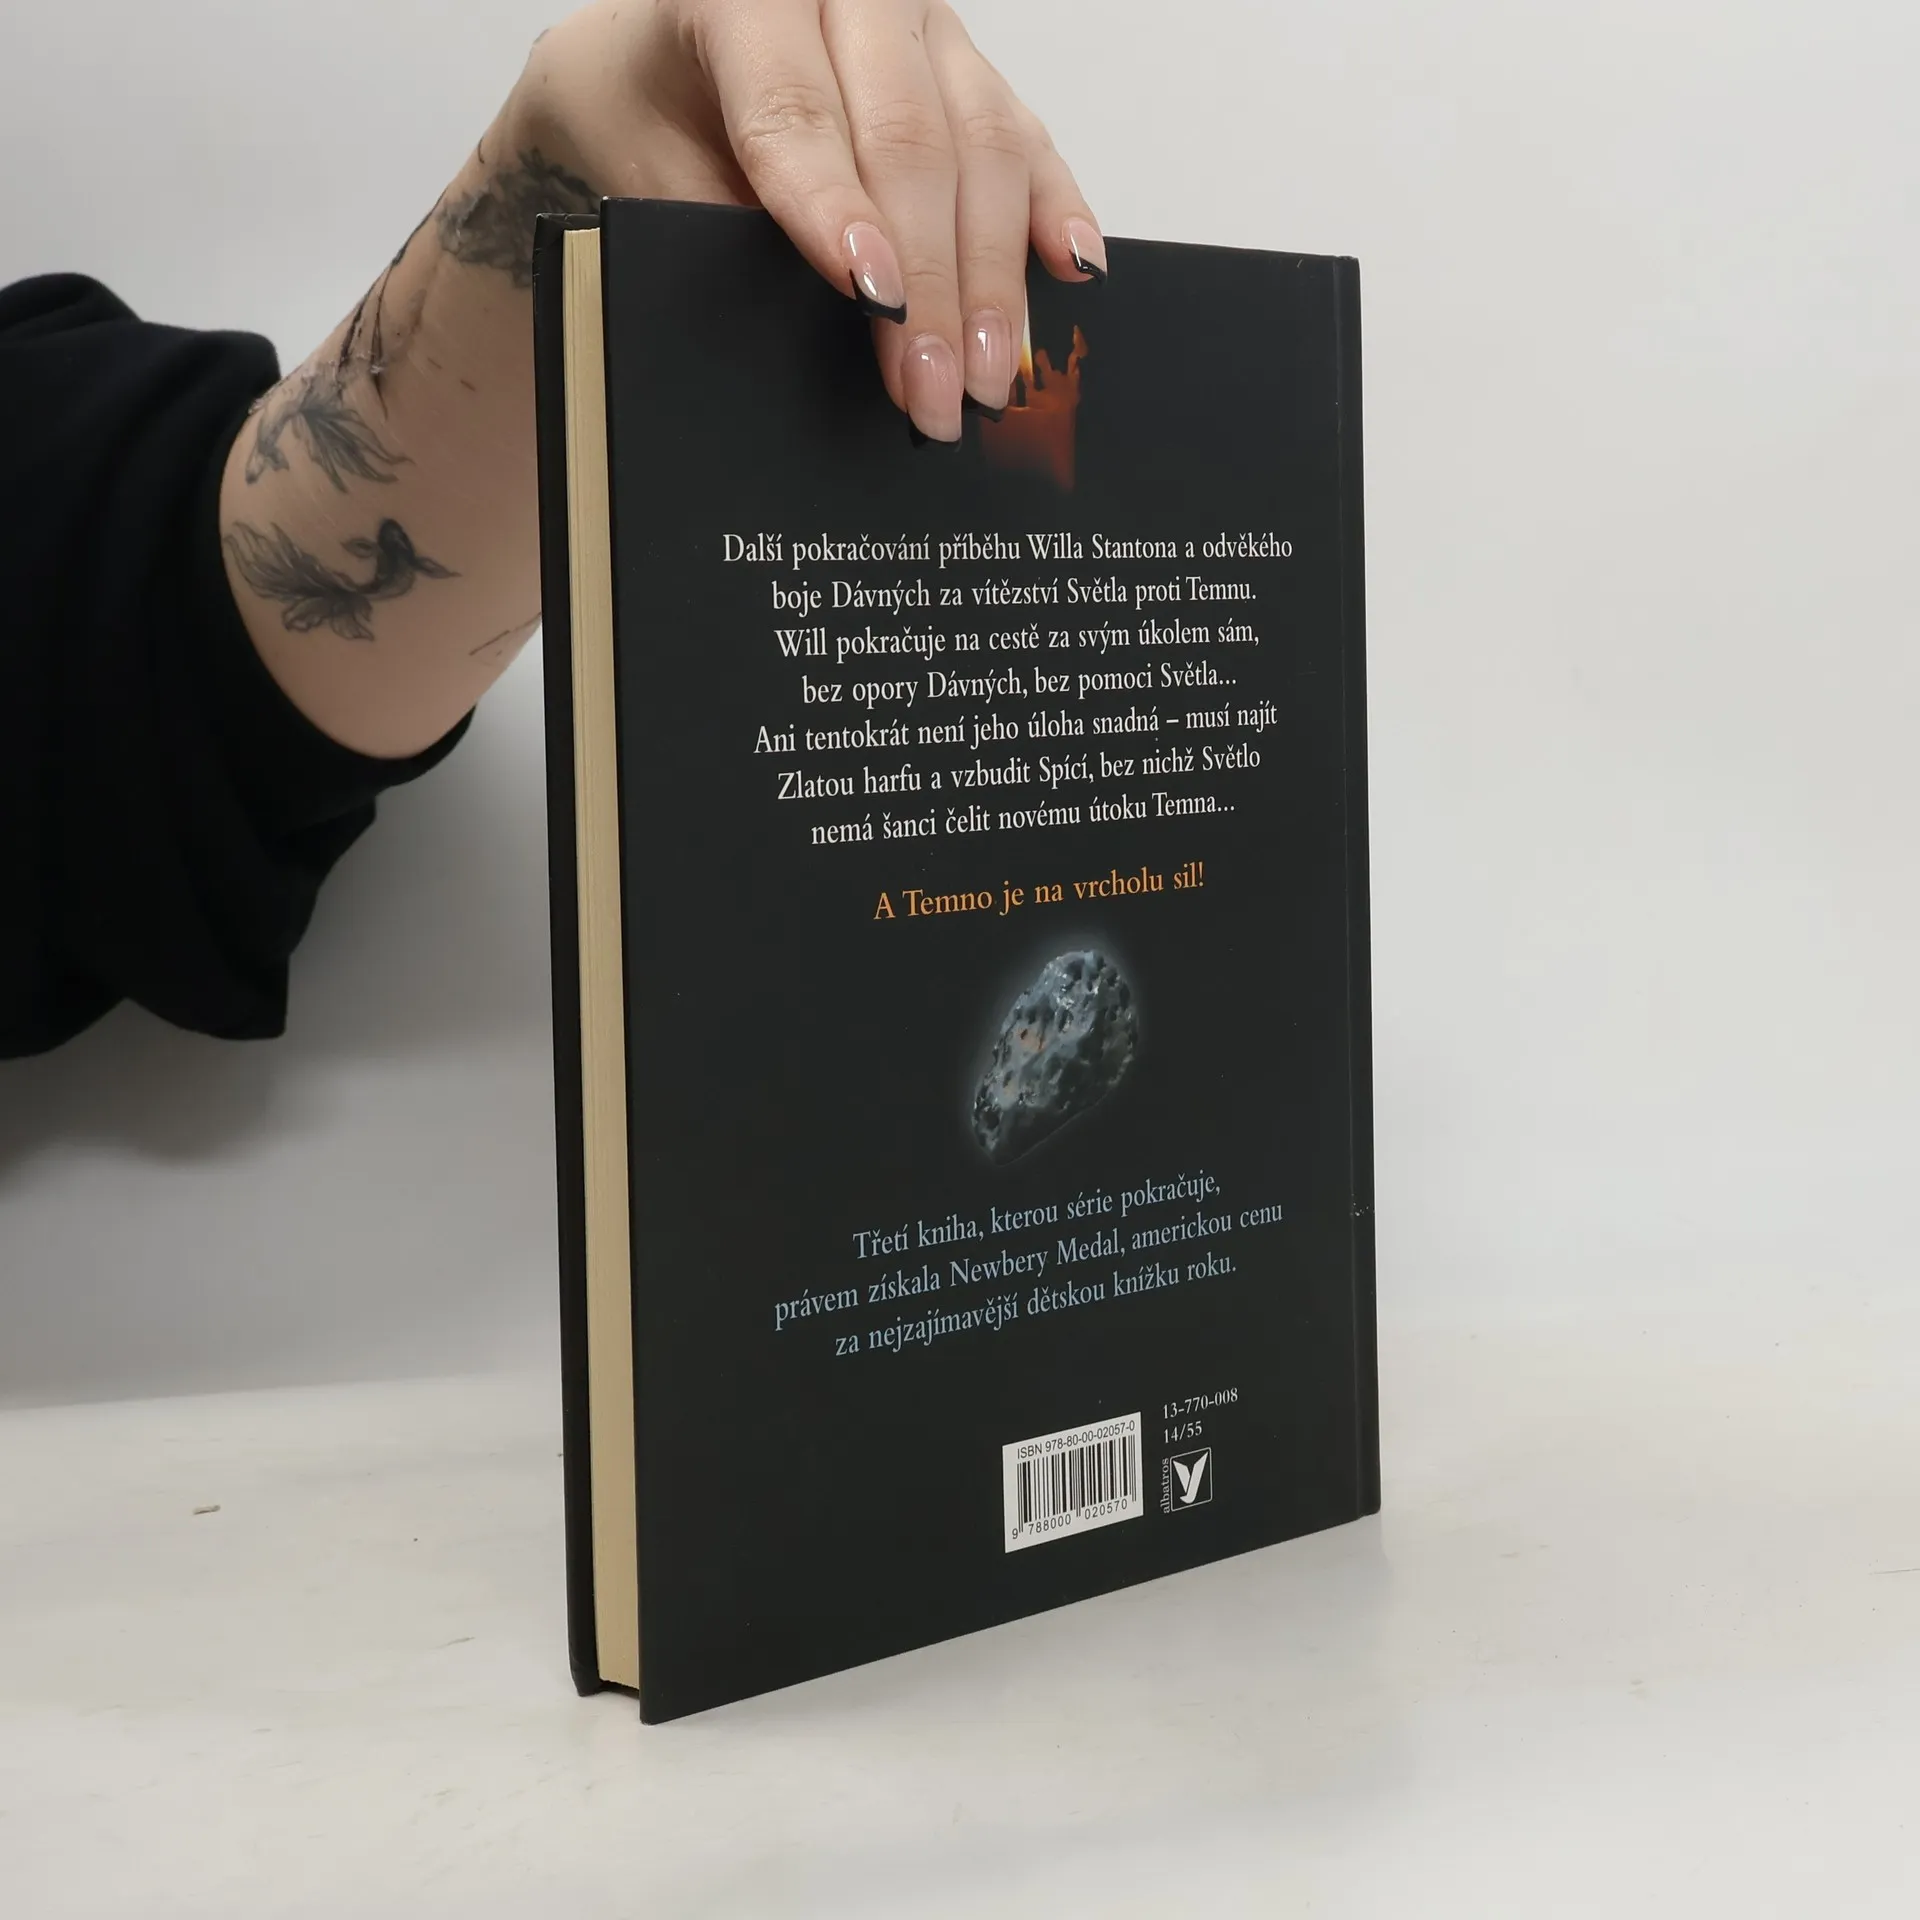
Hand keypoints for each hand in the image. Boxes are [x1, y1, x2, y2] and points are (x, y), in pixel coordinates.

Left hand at [506, 0, 1105, 438]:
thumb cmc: (655, 125)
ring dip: (994, 277)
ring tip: (989, 376)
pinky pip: (1027, 140)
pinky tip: (1072, 273)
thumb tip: (824, 333)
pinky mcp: (970, 71)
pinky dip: (1055, 211)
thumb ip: (729, 235)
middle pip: (909, 140)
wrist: (658, 70)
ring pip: (983, 144)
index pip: (798, 111)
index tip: (870, 299)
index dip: (837, 211)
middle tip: (934, 389)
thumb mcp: (657, 178)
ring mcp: (923, 29)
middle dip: (929, 283)